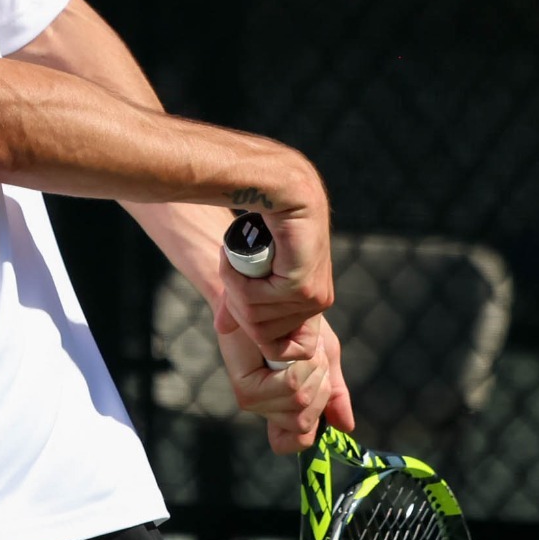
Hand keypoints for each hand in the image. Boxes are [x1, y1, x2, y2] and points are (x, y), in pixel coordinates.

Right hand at [212, 206, 335, 363]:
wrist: (281, 188)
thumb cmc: (264, 227)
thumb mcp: (251, 273)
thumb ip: (241, 303)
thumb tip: (223, 329)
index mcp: (308, 305)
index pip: (284, 351)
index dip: (254, 331)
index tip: (240, 299)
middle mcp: (315, 306)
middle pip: (260, 335)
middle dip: (237, 303)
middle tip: (234, 267)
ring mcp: (311, 299)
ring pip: (254, 319)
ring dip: (233, 286)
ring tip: (235, 255)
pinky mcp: (301, 288)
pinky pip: (253, 300)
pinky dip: (234, 278)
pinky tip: (234, 256)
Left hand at [216, 312, 354, 454]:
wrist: (269, 299)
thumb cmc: (294, 327)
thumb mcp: (324, 361)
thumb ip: (334, 395)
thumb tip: (347, 428)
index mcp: (283, 409)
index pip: (298, 441)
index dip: (314, 425)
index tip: (319, 389)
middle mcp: (266, 410)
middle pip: (305, 422)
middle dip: (319, 386)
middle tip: (308, 357)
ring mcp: (254, 401)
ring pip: (299, 403)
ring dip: (311, 371)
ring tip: (299, 350)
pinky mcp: (246, 388)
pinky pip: (289, 387)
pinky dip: (299, 366)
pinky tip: (288, 350)